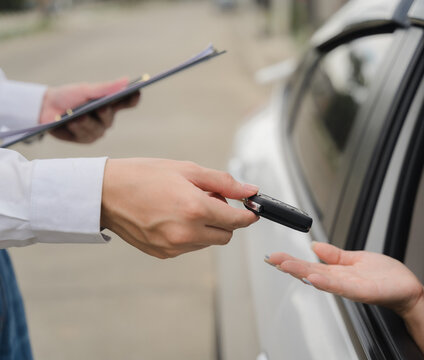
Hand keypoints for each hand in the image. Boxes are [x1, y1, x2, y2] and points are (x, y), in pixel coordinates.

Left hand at [39, 79, 139, 142]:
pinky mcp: (85, 139)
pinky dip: (76, 129)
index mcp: (110, 103)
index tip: (136, 91)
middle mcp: (106, 118)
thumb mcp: (85, 90)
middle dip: (104, 112)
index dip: (133, 98)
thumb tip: (126, 80)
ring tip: (75, 117)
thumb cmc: (67, 96)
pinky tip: (69, 123)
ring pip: (96, 129)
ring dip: (85, 122)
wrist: (45, 108)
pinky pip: (84, 136)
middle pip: (110, 116)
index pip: (127, 102)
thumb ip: (105, 88)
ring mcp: (96, 130)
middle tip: (101, 107)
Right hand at [100, 159, 258, 258]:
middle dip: (225, 219)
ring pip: (208, 242)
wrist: (105, 193)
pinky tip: (174, 217)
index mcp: (195, 209)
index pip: (237, 221)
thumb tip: (251, 191)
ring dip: (207, 226)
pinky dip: (190, 234)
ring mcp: (174, 247)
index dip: (248, 215)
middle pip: (226, 235)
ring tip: (186, 205)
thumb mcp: (187, 170)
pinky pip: (190, 246)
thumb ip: (223, 182)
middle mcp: (186, 233)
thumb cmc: (144, 176)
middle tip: (208, 198)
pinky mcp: (163, 254)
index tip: (251, 210)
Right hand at [267, 242, 423, 315]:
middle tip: (273, 259)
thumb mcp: (355, 259)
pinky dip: (328, 282)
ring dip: (304, 273)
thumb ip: (334, 255)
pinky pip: (343, 287)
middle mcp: (341, 281)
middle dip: (291, 266)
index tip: (275, 256)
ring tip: (288, 266)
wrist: (407, 289)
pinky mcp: (364, 291)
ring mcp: (351, 287)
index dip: (292, 260)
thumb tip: (315, 246)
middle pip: (312, 272)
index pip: (310, 265)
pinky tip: (315, 276)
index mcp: (338, 272)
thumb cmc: (386, 276)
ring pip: (323, 280)